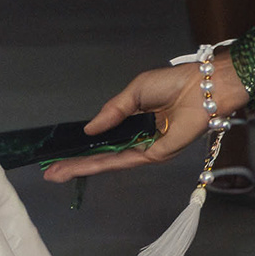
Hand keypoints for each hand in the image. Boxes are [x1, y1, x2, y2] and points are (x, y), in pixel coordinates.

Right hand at [40, 56, 245, 182]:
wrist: (204, 85)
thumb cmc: (175, 82)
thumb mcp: (136, 91)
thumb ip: (113, 111)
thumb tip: (88, 131)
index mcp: (137, 122)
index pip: (105, 139)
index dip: (83, 147)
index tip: (59, 153)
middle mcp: (140, 139)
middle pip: (103, 156)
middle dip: (76, 164)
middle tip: (50, 172)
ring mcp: (147, 149)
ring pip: (108, 162)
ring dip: (82, 167)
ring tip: (57, 173)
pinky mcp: (156, 155)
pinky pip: (123, 159)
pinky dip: (100, 163)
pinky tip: (82, 165)